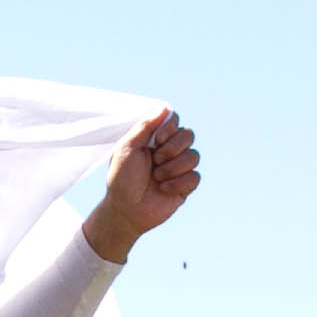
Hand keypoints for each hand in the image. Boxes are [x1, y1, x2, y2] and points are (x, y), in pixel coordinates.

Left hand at [80, 110, 200, 262]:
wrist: (125, 209)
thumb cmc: (122, 178)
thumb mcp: (127, 147)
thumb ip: (145, 126)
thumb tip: (164, 108)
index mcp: (155, 138)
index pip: (175, 120)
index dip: (170, 128)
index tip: (157, 139)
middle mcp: (170, 150)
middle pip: (188, 135)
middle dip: (172, 148)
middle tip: (155, 160)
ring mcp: (179, 168)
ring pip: (194, 156)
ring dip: (173, 168)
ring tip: (157, 178)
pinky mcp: (186, 186)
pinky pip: (195, 177)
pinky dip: (178, 183)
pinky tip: (163, 189)